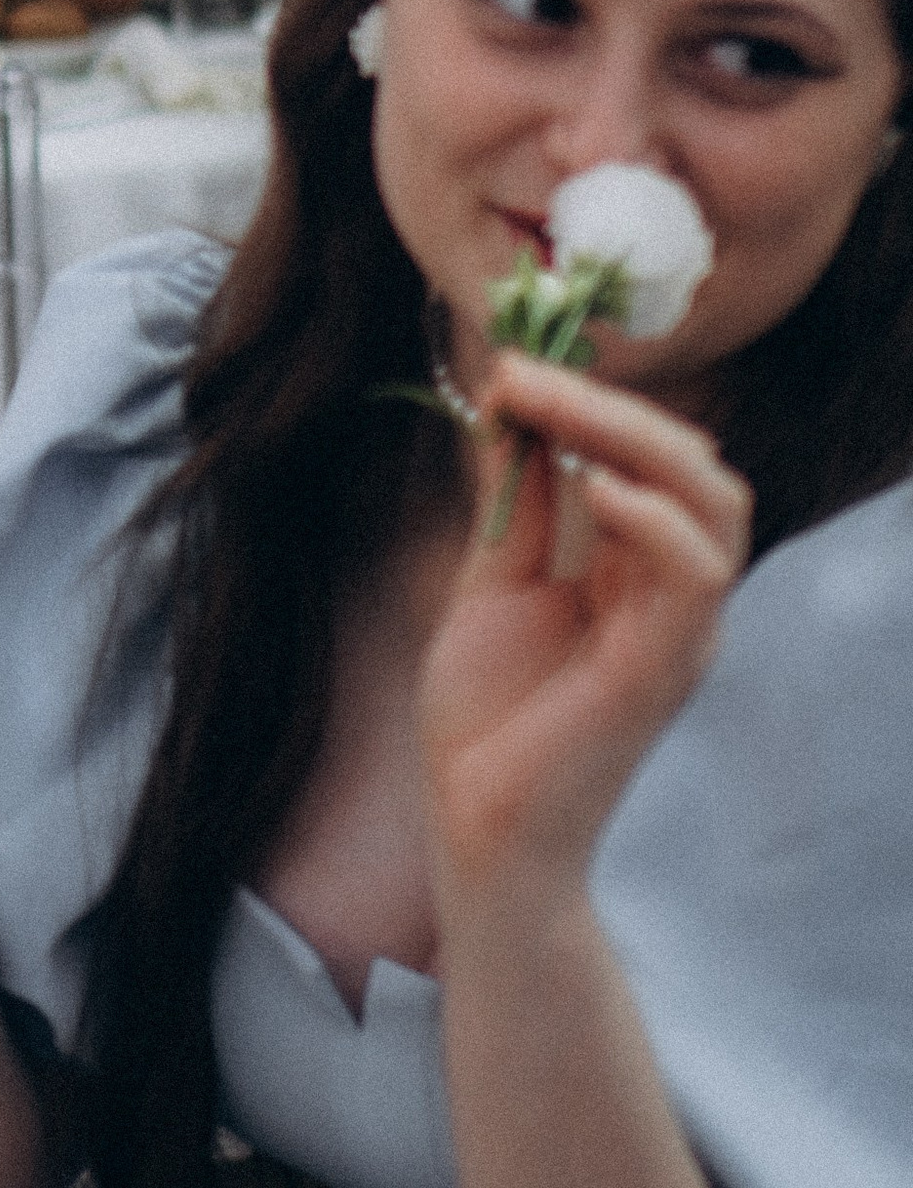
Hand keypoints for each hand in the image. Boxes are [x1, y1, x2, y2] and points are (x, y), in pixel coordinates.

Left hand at [421, 350, 749, 915]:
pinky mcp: (664, 669)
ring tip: (548, 404)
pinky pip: (694, 577)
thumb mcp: (492, 579)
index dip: (594, 401)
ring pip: (713, 506)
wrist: (472, 826)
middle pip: (696, 469)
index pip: (658, 461)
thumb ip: (513, 499)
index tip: (511, 361)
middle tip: (524, 367)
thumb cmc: (485, 719)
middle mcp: (675, 596)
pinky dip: (655, 519)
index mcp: (640, 572)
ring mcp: (678, 632)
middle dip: (612, 403)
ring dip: (633, 437)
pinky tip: (593, 486)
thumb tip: (506, 401)